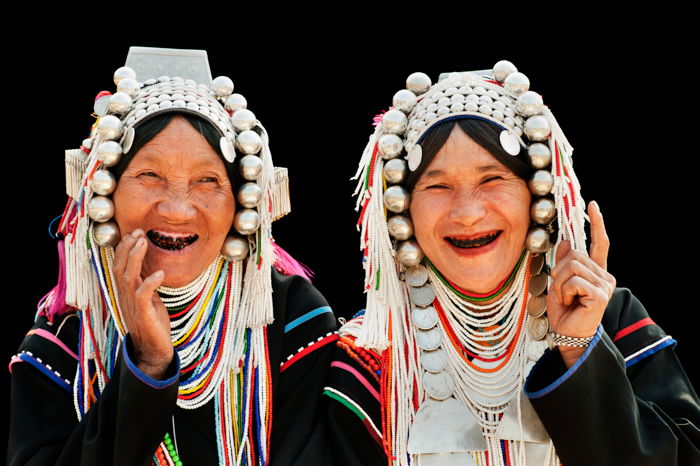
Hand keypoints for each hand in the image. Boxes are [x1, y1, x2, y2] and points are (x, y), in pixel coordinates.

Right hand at [113, 229, 172, 378]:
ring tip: (144, 242)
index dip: (125, 249)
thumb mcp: (149, 299)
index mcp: (125, 293)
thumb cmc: (153, 324)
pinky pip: (143, 296)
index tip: (135, 233)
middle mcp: (125, 297)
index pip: (119, 266)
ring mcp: (132, 306)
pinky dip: (150, 283)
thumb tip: (151, 267)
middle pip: (119, 268)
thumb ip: (146, 284)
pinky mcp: (143, 315)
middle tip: (138, 232)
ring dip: (135, 258)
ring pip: (128, 278)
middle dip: (127, 248)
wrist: (154, 351)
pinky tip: (160, 273)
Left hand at [546, 201, 615, 367]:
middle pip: (575, 254)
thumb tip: (564, 242)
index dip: (596, 223)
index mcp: (596, 272)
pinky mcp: (601, 294)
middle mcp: (605, 276)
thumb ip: (564, 263)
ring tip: (565, 298)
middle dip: (559, 271)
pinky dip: (564, 290)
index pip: (600, 243)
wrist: (568, 335)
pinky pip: (574, 280)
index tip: (592, 205)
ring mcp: (605, 285)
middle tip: (560, 291)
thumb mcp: (559, 283)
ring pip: (572, 266)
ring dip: (560, 283)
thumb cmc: (564, 312)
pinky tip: (570, 302)